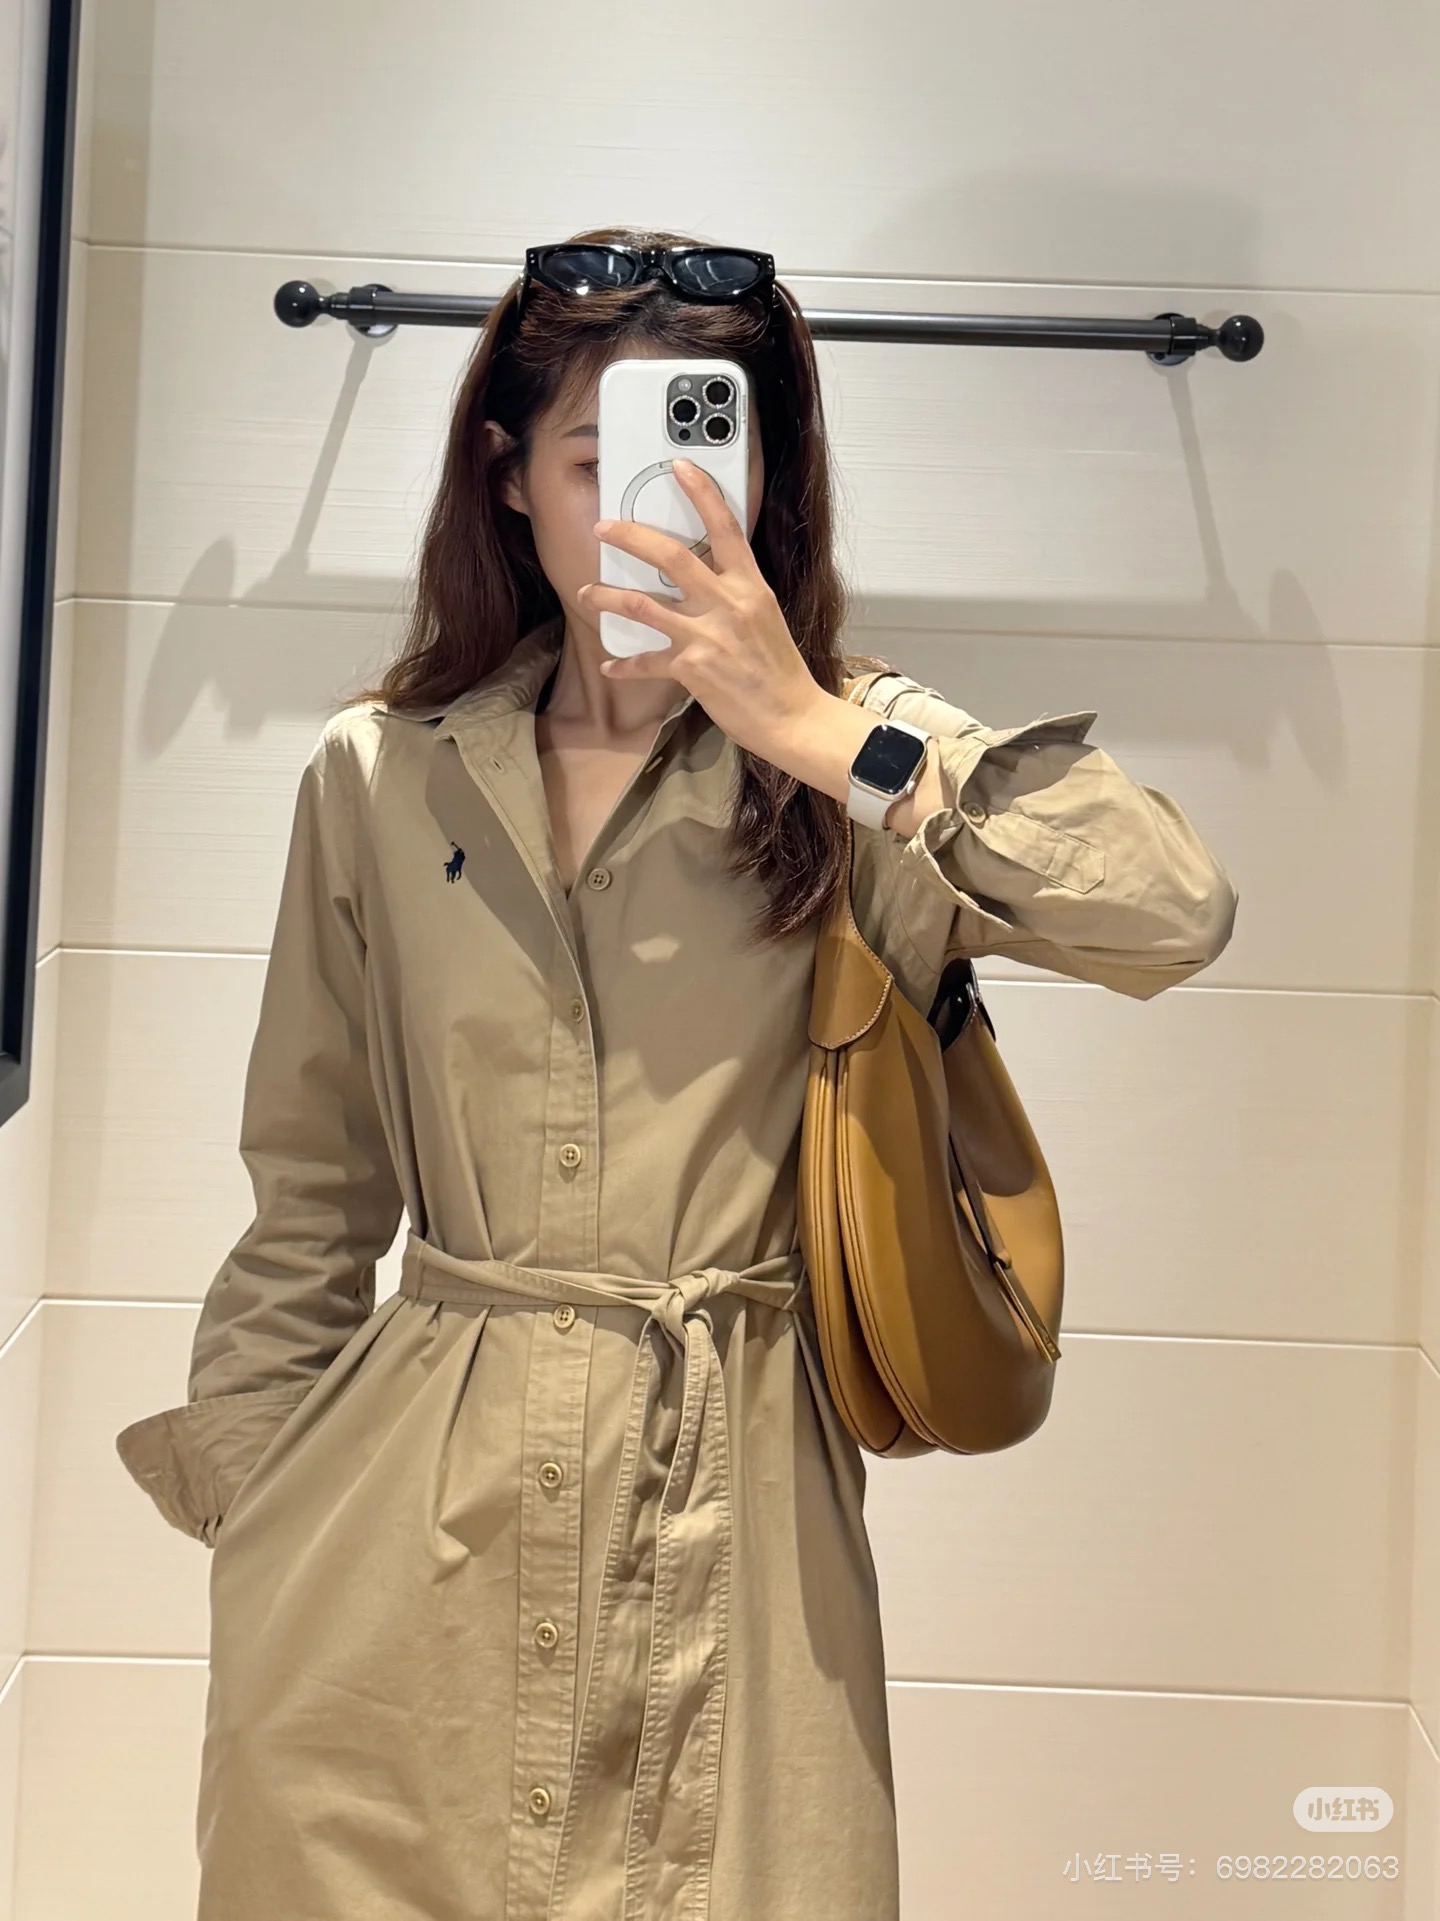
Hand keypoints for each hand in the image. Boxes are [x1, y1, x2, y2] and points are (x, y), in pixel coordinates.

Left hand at [577, 458, 824, 760]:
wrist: (792, 718)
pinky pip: (646, 661)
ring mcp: (708, 636)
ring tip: (588, 593)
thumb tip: (707, 580)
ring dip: (609, 597)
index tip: (680, 468)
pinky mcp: (692, 668)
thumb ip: (736, 595)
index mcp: (751, 588)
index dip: (702, 494)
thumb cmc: (780, 672)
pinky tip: (610, 664)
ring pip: (644, 605)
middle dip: (631, 537)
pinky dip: (624, 665)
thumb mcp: (766, 619)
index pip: (727, 528)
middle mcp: (728, 605)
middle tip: (604, 528)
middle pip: (672, 556)